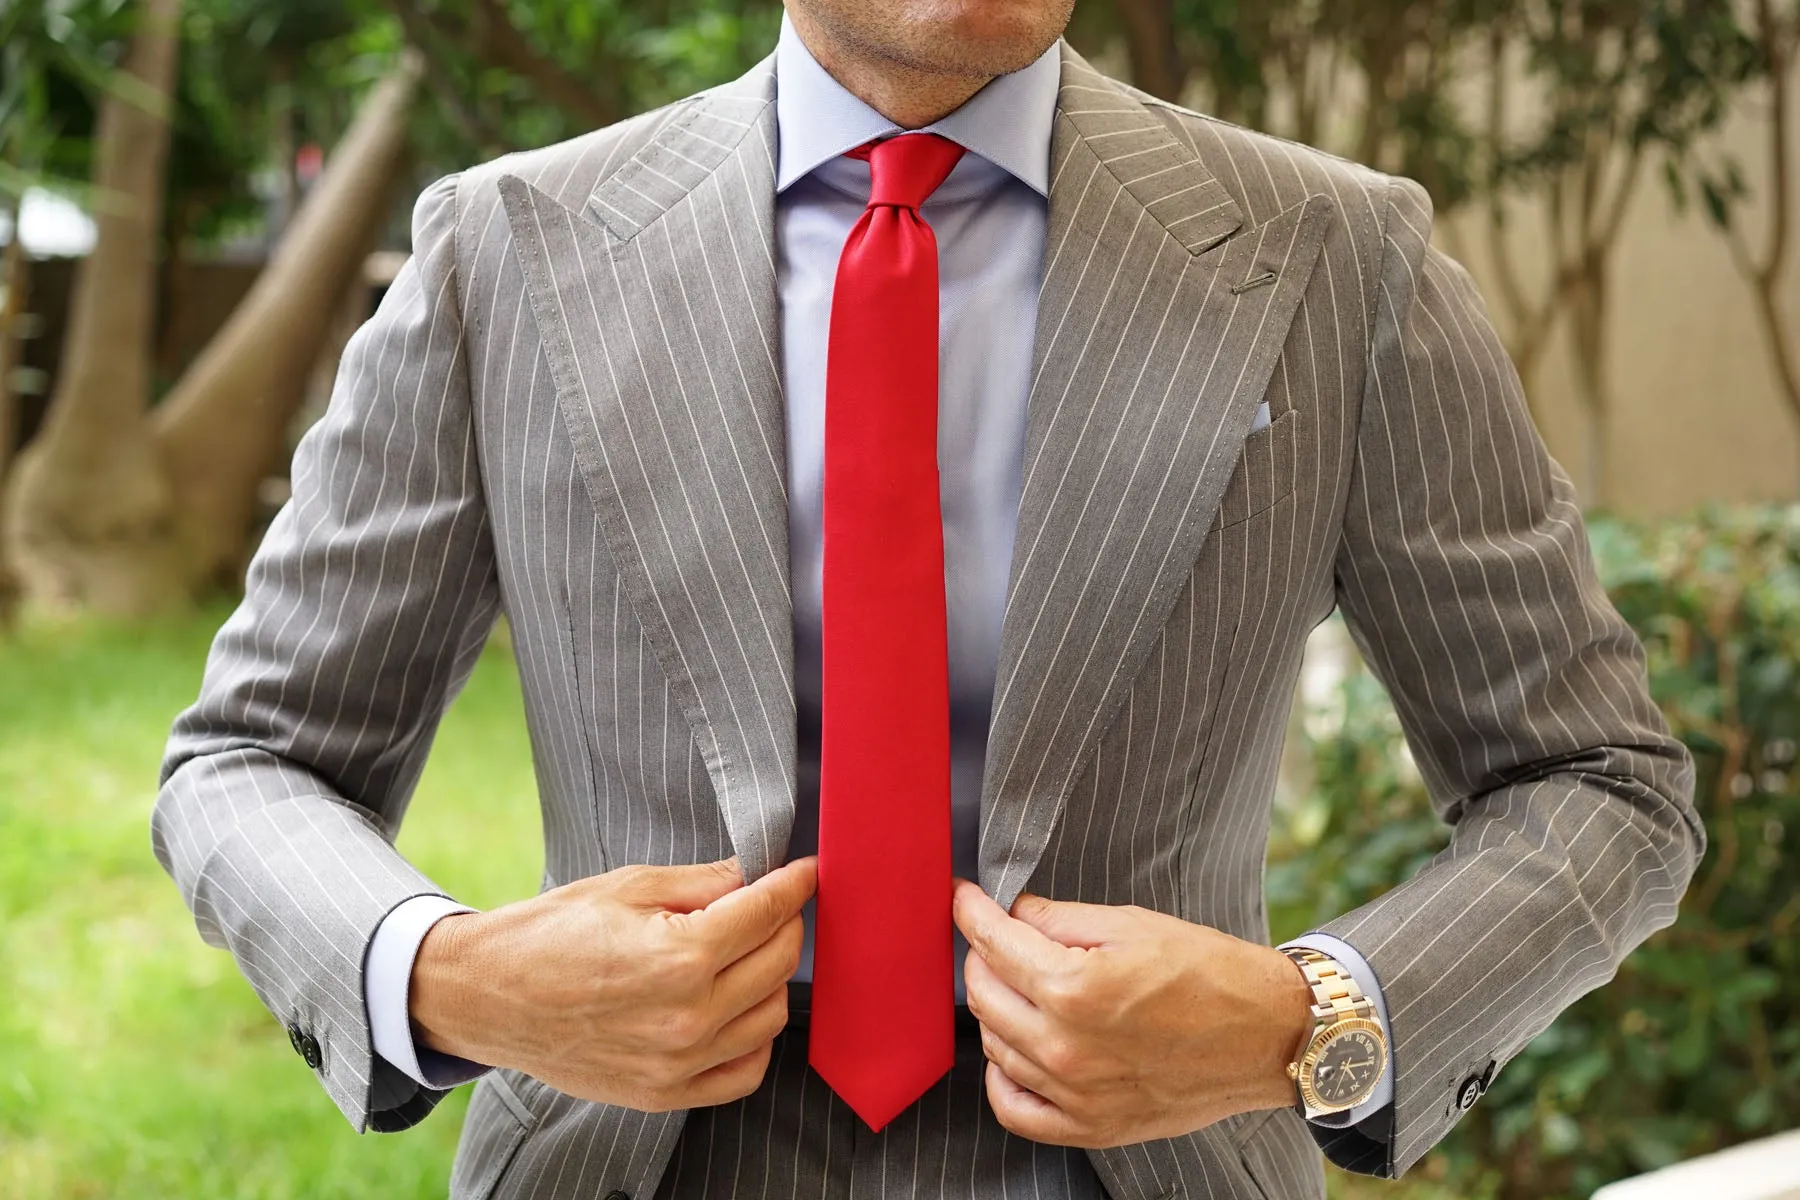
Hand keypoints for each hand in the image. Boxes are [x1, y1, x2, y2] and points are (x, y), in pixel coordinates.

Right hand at [410, 855, 815, 1111]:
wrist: (487, 996)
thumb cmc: (550, 934)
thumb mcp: (627, 886)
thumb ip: (701, 883)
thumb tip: (751, 876)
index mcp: (680, 956)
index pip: (768, 913)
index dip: (795, 885)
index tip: (807, 872)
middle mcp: (689, 1017)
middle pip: (778, 962)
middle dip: (784, 924)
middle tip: (770, 905)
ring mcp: (679, 1063)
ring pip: (771, 1018)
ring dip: (772, 979)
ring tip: (748, 952)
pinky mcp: (666, 1094)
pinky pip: (744, 1072)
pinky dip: (755, 1040)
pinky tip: (739, 1008)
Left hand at [951, 878, 1311, 1147]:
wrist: (1267, 1034)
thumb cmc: (1210, 974)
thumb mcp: (1132, 923)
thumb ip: (1061, 919)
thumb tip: (1016, 914)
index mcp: (1075, 987)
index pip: (994, 944)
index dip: (971, 912)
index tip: (964, 898)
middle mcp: (1067, 1046)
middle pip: (984, 995)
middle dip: (981, 957)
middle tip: (995, 938)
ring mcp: (1077, 1094)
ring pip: (994, 1045)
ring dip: (994, 1009)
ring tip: (1018, 985)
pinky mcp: (1092, 1127)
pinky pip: (1015, 1110)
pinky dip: (1001, 1078)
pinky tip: (1012, 1052)